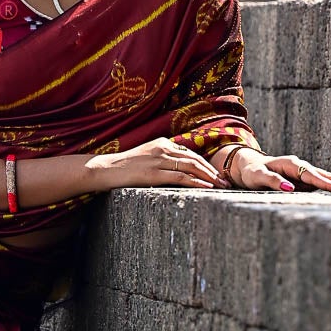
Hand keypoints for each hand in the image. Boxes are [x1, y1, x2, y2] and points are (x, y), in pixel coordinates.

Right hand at [85, 137, 224, 190]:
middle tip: (226, 181)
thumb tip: (177, 170)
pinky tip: (206, 188)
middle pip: (195, 159)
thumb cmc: (123, 167)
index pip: (190, 153)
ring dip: (209, 177)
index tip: (217, 174)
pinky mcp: (154, 173)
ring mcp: (158, 160)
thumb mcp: (145, 158)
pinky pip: (180, 177)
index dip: (206, 164)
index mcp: (161, 143)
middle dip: (212, 171)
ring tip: (221, 186)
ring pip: (191, 167)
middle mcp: (162, 148)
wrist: (104, 169)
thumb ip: (161, 160)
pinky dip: (196, 182)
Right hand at [227, 150, 330, 194]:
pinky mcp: (261, 173)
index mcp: (305, 172)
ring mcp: (279, 168)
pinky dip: (280, 182)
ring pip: (302, 173)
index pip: (330, 178)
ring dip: (319, 180)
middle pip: (322, 174)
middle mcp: (296, 166)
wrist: (244, 166)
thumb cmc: (273, 178)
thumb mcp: (293, 186)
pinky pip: (272, 178)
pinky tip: (288, 188)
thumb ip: (309, 190)